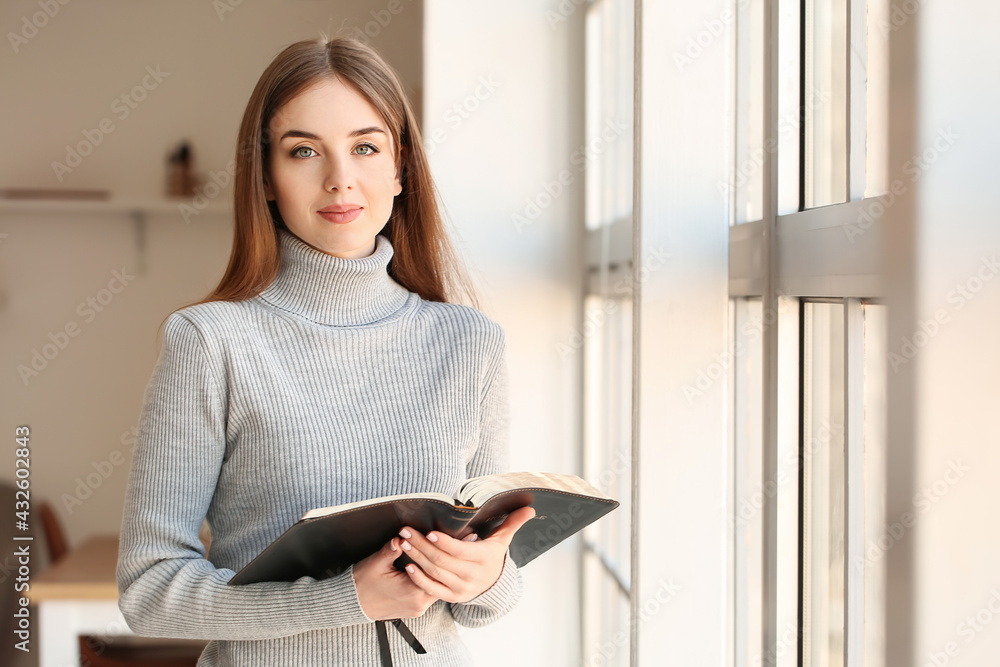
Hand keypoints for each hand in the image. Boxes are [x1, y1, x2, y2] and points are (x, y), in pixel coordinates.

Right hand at [352, 536, 438, 619]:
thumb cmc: (363, 583)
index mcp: (412, 592)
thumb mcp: (376, 563)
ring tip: (439, 557)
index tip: (443, 542)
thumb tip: (401, 538)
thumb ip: (391, 550)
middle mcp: (418, 603)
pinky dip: (430, 582)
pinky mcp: (414, 610)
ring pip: (436, 589)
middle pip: (440, 581)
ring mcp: (417, 609)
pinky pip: (429, 595)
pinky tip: (429, 569)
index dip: (440, 555)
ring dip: (437, 574)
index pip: (436, 571)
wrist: (352, 604)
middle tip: (444, 547)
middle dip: (441, 564)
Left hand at [395, 506, 535, 602]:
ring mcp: (460, 588)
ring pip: (434, 573)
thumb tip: (531, 507)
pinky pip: (432, 589)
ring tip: (402, 543)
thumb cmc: (492, 555)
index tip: (429, 532)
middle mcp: (471, 576)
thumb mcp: (503, 539)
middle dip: (421, 546)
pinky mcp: (452, 597)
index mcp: (483, 559)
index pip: (460, 551)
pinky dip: (419, 579)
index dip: (444, 543)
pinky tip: (408, 566)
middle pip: (442, 561)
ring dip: (416, 558)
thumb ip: (513, 522)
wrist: (493, 585)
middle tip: (405, 532)